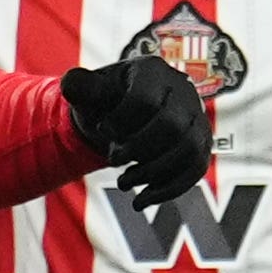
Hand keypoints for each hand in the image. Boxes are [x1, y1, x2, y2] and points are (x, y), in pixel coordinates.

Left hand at [57, 54, 212, 208]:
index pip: (146, 99)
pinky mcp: (201, 145)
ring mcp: (196, 119)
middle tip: (113, 160)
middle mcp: (183, 91)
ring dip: (153, 173)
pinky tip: (142, 201)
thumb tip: (70, 84)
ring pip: (189, 149)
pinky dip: (168, 189)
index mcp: (154, 71)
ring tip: (124, 183)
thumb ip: (79, 87)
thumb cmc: (104, 103)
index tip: (103, 129)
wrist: (122, 120)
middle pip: (172, 125)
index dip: (121, 120)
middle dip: (138, 150)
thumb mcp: (89, 93)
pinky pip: (196, 169)